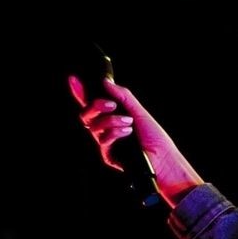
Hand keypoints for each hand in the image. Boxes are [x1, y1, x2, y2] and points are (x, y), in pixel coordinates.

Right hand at [67, 74, 203, 204]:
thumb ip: (123, 96)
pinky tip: (128, 132)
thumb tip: (106, 82)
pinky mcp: (108, 156)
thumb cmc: (154, 137)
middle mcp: (106, 129)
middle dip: (96, 105)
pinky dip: (115, 132)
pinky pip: (103, 140)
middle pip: (86, 115)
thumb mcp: (139, 111)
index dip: (79, 92)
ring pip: (94, 126)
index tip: (74, 80)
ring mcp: (106, 143)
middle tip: (112, 105)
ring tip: (129, 122)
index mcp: (111, 117)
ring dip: (111, 120)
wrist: (164, 158)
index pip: (91, 104)